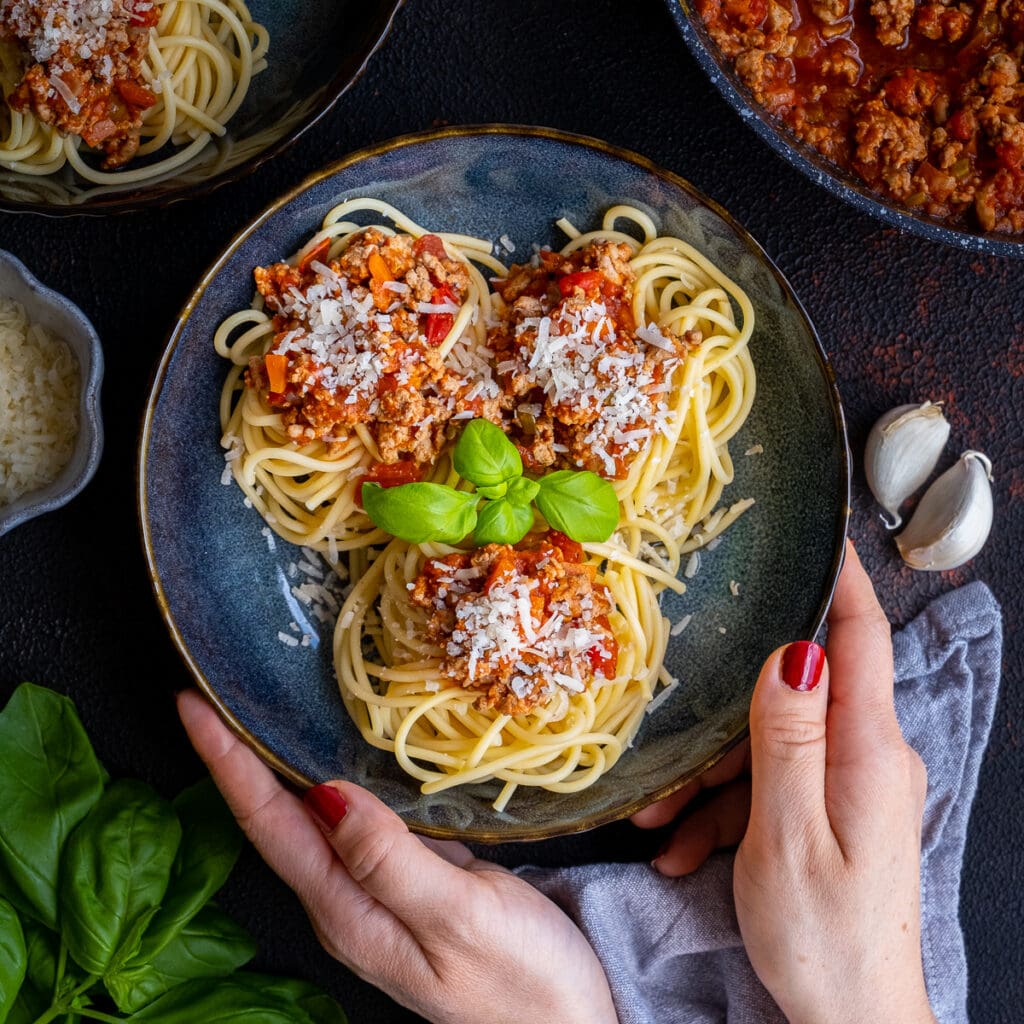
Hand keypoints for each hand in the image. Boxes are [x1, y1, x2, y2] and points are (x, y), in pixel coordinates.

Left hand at [177, 691, 617, 1023]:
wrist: (571, 1023)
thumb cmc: (524, 979)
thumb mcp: (462, 919)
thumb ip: (391, 863)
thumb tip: (328, 796)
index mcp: (348, 913)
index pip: (270, 827)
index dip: (227, 766)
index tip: (192, 708)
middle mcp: (348, 902)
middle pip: (275, 822)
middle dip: (235, 760)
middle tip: (209, 696)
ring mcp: (377, 892)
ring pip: (311, 819)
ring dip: (275, 767)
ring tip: (253, 714)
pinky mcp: (408, 879)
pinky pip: (353, 821)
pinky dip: (332, 780)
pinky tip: (335, 755)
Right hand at [638, 543, 936, 1023]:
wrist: (854, 1022)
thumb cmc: (824, 937)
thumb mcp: (787, 833)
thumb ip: (786, 737)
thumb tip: (790, 652)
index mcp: (868, 750)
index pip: (861, 638)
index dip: (842, 579)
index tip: (822, 532)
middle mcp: (867, 756)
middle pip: (793, 695)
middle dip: (726, 721)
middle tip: (669, 766)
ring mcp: (851, 784)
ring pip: (771, 744)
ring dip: (712, 779)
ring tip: (663, 828)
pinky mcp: (833, 811)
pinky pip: (774, 784)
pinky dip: (728, 810)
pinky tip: (687, 849)